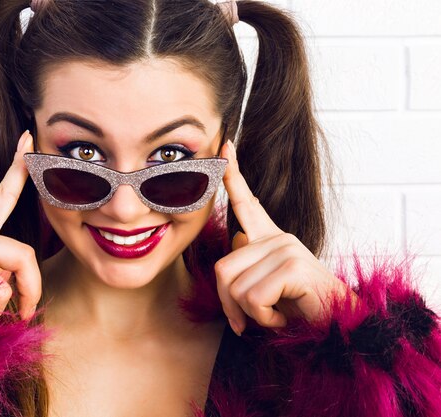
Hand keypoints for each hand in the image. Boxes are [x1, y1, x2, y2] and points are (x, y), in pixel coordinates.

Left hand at [214, 140, 354, 335]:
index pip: (246, 203)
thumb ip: (249, 263)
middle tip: (249, 319)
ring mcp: (286, 249)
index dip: (232, 177)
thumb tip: (238, 239)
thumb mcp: (269, 285)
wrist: (339, 327)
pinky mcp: (293, 267)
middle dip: (229, 303)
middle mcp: (278, 238)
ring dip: (248, 313)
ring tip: (274, 313)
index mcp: (271, 238)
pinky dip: (262, 319)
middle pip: (223, 269)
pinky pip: (253, 299)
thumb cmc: (301, 308)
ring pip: (235, 287)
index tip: (225, 146)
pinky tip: (282, 317)